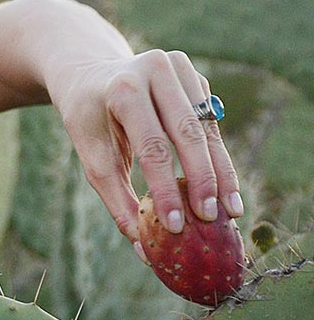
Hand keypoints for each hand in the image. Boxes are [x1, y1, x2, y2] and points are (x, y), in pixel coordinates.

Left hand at [51, 48, 242, 242]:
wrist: (89, 75)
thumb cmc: (89, 123)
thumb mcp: (93, 158)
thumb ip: (117, 200)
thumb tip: (143, 250)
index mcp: (123, 88)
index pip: (151, 146)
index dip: (166, 188)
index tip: (177, 225)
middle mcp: (155, 71)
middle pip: (187, 134)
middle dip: (202, 180)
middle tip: (211, 219)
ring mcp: (179, 69)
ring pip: (206, 129)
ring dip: (220, 172)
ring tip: (230, 210)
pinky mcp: (195, 78)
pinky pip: (210, 124)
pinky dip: (217, 157)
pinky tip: (224, 188)